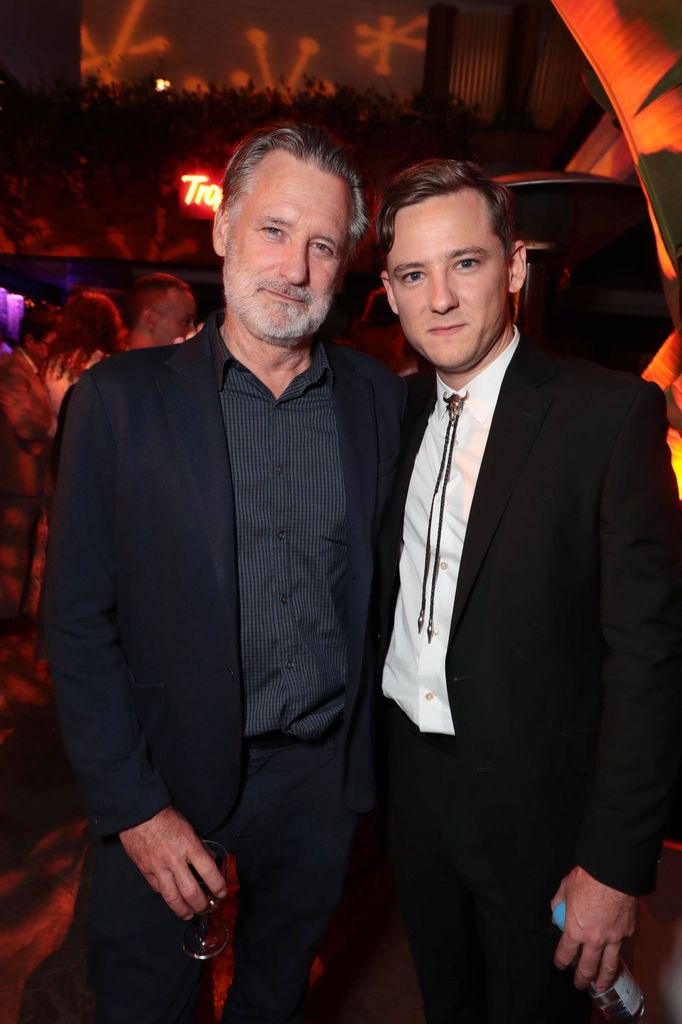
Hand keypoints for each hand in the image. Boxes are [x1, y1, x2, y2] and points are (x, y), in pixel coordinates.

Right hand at [119, 806, 226, 919]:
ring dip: (183, 910)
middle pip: (191, 891)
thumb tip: (212, 860)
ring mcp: (158, 867)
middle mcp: (174, 859)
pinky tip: (173, 898)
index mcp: (189, 845)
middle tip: (207, 907)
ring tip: (189, 914)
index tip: (222, 892)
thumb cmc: (166, 818)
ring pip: (172, 897)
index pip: (208, 871)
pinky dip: (167, 896)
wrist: (138, 814)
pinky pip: (158, 889)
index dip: (217, 885)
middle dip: (201, 904)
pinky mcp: (145, 871)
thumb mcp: (189, 827)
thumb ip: (200, 846)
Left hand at [551, 866, 636, 991]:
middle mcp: (594, 940)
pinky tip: (614, 955)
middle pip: (587, 969)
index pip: (565, 954)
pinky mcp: (627, 933)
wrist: (613, 872)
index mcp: (575, 930)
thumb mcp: (565, 889)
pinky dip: (617, 953)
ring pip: (608, 967)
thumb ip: (559, 904)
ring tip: (601, 986)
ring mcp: (613, 939)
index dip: (560, 962)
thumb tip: (557, 915)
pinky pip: (621, 947)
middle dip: (582, 979)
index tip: (560, 964)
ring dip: (604, 979)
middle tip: (579, 983)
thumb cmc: (588, 878)